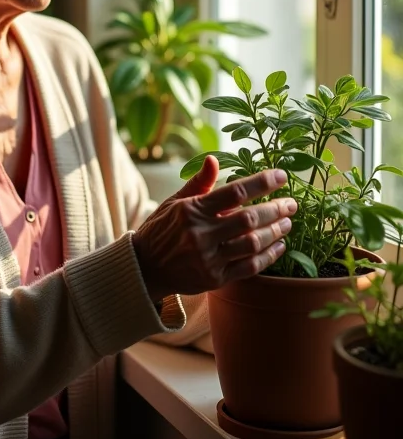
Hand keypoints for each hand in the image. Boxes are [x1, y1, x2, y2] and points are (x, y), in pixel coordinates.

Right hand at [132, 155, 295, 300]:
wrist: (146, 267)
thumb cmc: (161, 229)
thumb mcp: (174, 202)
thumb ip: (199, 183)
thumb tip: (215, 159)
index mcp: (191, 210)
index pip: (234, 192)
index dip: (261, 182)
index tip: (281, 175)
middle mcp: (200, 233)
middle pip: (249, 218)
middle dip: (275, 209)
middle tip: (291, 203)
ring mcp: (208, 258)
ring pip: (252, 243)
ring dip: (275, 232)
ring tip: (287, 223)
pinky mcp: (215, 278)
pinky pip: (249, 267)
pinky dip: (268, 256)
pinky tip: (279, 246)